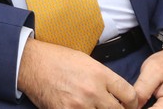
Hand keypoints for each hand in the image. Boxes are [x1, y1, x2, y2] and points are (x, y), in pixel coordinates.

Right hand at [19, 38, 138, 108]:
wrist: (30, 63)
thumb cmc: (56, 59)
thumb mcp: (85, 60)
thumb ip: (104, 77)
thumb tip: (117, 94)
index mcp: (99, 73)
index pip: (129, 95)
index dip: (133, 102)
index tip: (129, 105)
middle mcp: (92, 90)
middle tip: (112, 107)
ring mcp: (79, 105)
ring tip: (94, 106)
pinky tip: (80, 108)